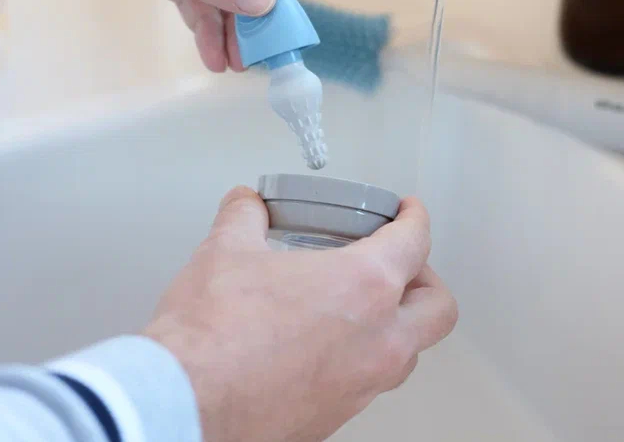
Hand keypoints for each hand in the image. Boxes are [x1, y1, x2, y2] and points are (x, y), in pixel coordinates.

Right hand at [144, 187, 457, 441]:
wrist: (186, 403)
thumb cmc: (212, 336)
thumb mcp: (226, 251)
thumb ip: (244, 218)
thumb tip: (245, 205)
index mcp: (364, 287)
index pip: (415, 242)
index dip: (415, 219)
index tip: (409, 214)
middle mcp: (378, 340)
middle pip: (437, 307)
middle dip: (425, 279)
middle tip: (402, 264)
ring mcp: (362, 385)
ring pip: (408, 352)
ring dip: (397, 325)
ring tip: (364, 308)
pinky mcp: (338, 417)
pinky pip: (370, 383)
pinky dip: (362, 359)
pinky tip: (326, 346)